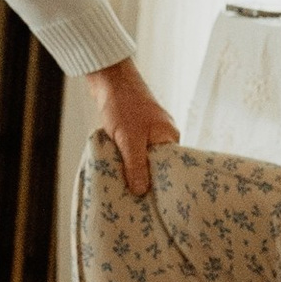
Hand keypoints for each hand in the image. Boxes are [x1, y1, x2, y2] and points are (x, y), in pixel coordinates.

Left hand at [86, 58, 178, 194]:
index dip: (161, 184)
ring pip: (144, 157)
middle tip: (135, 197)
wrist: (109, 80)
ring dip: (133, 168)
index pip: (171, 168)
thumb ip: (136, 166)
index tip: (151, 201)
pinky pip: (135, 150)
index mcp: (169, 137)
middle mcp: (164, 135)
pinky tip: (118, 167)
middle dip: (146, 178)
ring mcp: (151, 131)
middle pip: (157, 164)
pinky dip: (127, 157)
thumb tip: (141, 192)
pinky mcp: (137, 128)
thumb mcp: (129, 141)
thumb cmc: (123, 107)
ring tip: (125, 185)